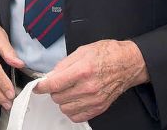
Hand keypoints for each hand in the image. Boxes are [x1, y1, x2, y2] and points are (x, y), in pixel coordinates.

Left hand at [34, 40, 148, 122]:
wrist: (128, 63)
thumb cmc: (108, 53)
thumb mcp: (83, 50)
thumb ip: (64, 64)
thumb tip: (51, 75)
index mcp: (82, 70)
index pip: (54, 84)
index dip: (42, 86)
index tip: (38, 86)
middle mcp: (88, 87)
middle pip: (57, 97)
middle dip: (54, 90)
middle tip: (59, 83)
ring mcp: (94, 99)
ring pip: (65, 108)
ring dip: (63, 100)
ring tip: (69, 91)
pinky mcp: (99, 107)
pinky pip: (77, 116)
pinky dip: (72, 110)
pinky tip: (75, 100)